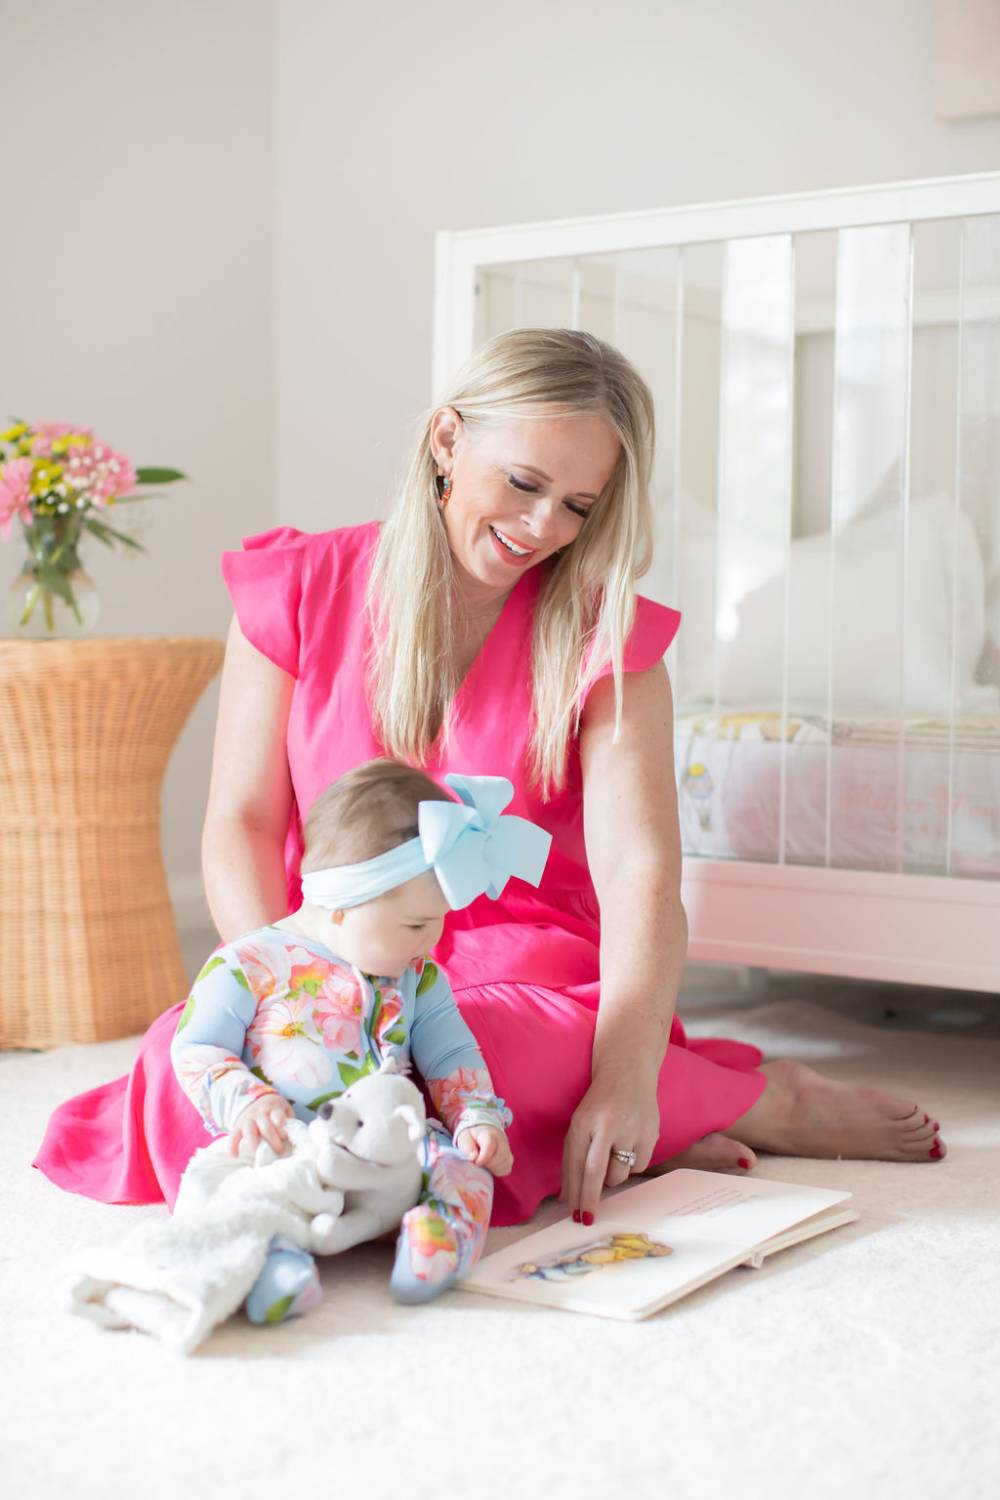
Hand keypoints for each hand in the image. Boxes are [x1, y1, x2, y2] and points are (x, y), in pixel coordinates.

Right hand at [229, 1094, 294, 1157]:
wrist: (260, 1100)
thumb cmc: (277, 1112)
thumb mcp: (286, 1111)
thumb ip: (290, 1122)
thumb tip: (296, 1140)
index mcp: (274, 1109)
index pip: (278, 1117)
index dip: (281, 1126)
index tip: (285, 1137)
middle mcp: (261, 1113)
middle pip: (266, 1126)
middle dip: (272, 1139)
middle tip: (279, 1151)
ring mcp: (249, 1119)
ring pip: (250, 1129)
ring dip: (253, 1140)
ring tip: (256, 1151)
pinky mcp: (238, 1126)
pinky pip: (234, 1135)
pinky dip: (232, 1145)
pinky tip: (233, 1155)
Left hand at [455, 1124, 513, 1176]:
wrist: (483, 1130)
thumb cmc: (472, 1136)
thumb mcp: (464, 1137)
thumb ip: (467, 1147)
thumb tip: (473, 1158)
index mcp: (488, 1133)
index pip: (489, 1146)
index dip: (482, 1158)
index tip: (475, 1162)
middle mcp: (501, 1139)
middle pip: (499, 1157)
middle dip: (487, 1164)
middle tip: (479, 1162)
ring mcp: (507, 1148)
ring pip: (504, 1164)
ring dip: (493, 1168)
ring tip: (484, 1164)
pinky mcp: (509, 1157)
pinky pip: (507, 1169)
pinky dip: (498, 1171)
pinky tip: (491, 1167)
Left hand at [559, 1069, 659, 1222]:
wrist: (628, 1072)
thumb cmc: (599, 1104)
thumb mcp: (580, 1124)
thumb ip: (572, 1158)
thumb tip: (566, 1197)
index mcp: (583, 1122)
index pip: (575, 1164)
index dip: (574, 1192)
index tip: (573, 1215)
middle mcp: (607, 1125)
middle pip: (596, 1173)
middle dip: (590, 1200)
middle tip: (586, 1220)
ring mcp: (631, 1128)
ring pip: (620, 1174)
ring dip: (612, 1177)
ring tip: (612, 1157)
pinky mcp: (651, 1132)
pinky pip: (639, 1165)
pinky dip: (631, 1164)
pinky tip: (629, 1146)